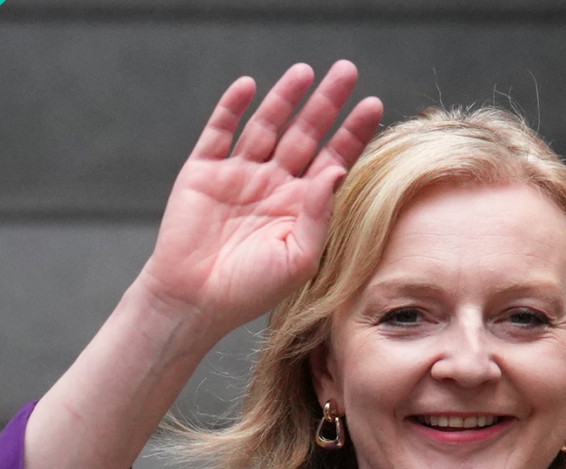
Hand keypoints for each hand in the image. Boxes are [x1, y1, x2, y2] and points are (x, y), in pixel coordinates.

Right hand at [138, 62, 383, 336]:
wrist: (193, 301)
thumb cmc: (249, 290)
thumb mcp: (298, 258)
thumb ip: (318, 214)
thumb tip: (337, 170)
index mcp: (299, 206)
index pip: (333, 160)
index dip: (352, 133)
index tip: (373, 104)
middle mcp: (272, 184)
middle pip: (305, 134)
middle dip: (326, 103)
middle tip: (347, 70)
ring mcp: (238, 174)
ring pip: (266, 125)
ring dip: (285, 97)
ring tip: (305, 71)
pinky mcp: (203, 171)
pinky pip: (219, 131)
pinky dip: (232, 107)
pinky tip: (249, 86)